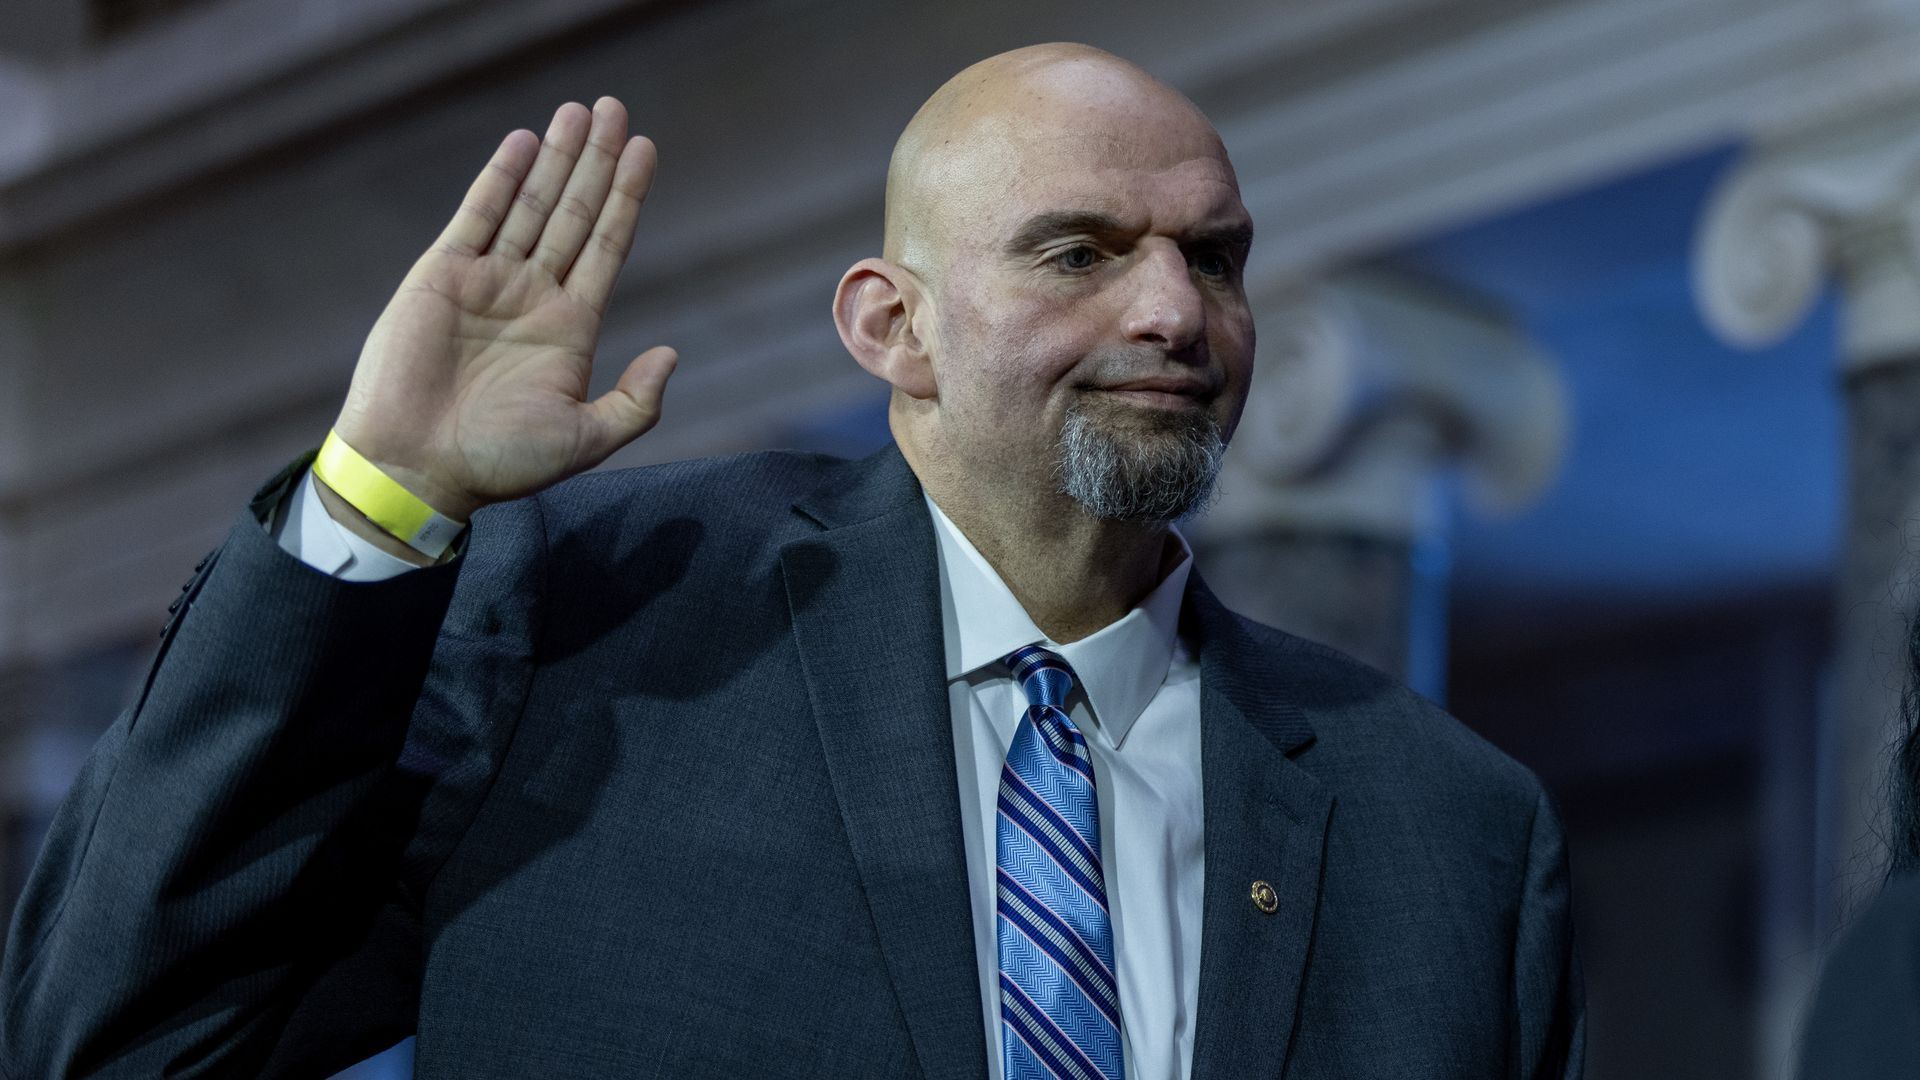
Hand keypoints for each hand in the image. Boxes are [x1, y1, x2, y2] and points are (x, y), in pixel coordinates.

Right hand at [330, 97, 676, 522]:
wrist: (417, 467)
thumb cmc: (499, 463)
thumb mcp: (584, 441)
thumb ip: (635, 403)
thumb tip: (671, 354)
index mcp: (571, 329)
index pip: (607, 246)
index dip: (628, 198)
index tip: (648, 151)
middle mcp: (534, 296)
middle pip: (575, 213)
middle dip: (597, 162)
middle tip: (617, 109)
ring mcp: (489, 281)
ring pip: (531, 205)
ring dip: (556, 158)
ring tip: (579, 111)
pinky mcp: (443, 275)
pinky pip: (478, 216)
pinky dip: (501, 178)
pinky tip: (526, 143)